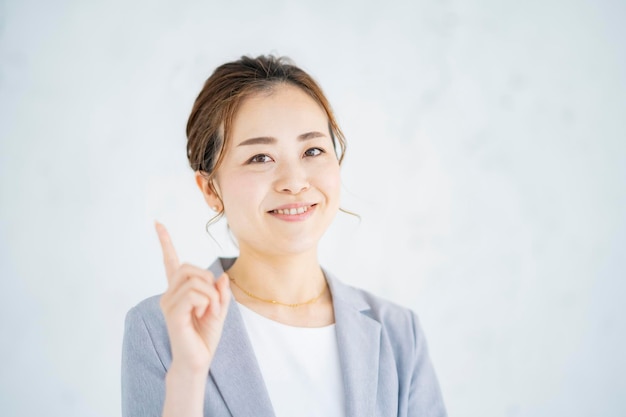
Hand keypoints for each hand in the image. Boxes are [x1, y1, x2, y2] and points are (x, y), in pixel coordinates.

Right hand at [156, 222, 230, 374]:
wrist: (198, 360)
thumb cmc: (204, 336)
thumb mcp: (219, 309)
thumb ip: (220, 292)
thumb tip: (221, 277)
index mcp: (179, 290)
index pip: (169, 261)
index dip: (164, 241)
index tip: (157, 223)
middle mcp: (169, 294)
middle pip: (187, 267)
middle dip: (207, 279)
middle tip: (214, 300)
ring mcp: (168, 303)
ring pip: (194, 280)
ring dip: (211, 294)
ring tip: (210, 311)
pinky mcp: (173, 313)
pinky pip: (194, 294)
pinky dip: (207, 302)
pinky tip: (203, 315)